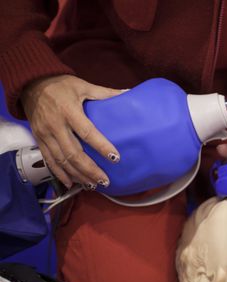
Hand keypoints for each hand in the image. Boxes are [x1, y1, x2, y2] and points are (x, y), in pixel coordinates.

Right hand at [21, 74, 123, 188]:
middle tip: (105, 180)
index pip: (87, 132)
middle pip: (73, 153)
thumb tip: (128, 92)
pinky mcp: (38, 139)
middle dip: (90, 169)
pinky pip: (49, 160)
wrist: (30, 83)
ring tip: (93, 185)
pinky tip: (72, 183)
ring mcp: (45, 134)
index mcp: (69, 111)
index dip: (101, 146)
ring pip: (62, 160)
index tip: (115, 158)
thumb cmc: (60, 84)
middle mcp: (56, 125)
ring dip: (77, 175)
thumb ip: (105, 93)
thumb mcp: (83, 85)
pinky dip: (60, 174)